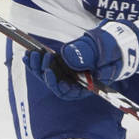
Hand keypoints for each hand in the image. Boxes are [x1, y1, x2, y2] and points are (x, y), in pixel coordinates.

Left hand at [24, 20, 138, 100]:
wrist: (109, 45)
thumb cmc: (111, 53)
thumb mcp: (106, 55)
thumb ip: (94, 60)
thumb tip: (75, 62)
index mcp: (85, 87)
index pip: (69, 93)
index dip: (58, 86)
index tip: (51, 74)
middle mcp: (72, 84)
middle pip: (54, 85)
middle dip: (45, 73)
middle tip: (42, 57)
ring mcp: (64, 76)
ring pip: (46, 76)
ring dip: (37, 66)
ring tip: (32, 53)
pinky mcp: (58, 67)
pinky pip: (43, 67)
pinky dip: (34, 62)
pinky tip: (27, 54)